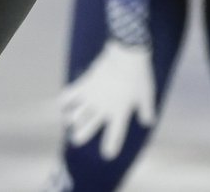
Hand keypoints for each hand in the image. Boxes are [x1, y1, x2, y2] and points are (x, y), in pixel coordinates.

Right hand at [59, 40, 155, 160]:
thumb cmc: (139, 76)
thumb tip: (149, 122)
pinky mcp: (85, 84)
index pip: (115, 134)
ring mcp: (92, 97)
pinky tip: (61, 104)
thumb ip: (147, 110)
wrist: (126, 55)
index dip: (111, 146)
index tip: (107, 155)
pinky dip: (64, 100)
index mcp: (120, 113)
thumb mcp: (147, 95)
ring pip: (77, 114)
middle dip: (82, 135)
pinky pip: (70, 95)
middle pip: (89, 127)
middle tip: (77, 140)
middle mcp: (104, 108)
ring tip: (70, 121)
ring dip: (72, 119)